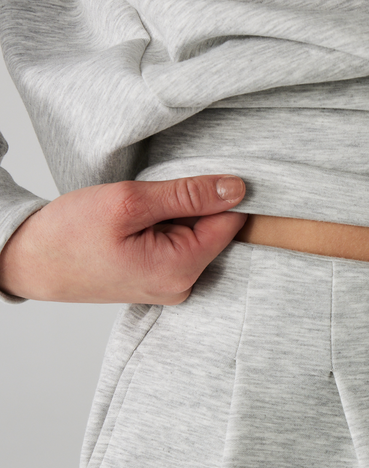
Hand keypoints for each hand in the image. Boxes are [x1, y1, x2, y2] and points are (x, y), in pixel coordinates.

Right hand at [0, 175, 247, 302]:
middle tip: (149, 199)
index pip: (230, 223)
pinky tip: (135, 226)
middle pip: (214, 230)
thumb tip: (236, 188)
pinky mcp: (158, 280)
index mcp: (181, 269)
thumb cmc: (70, 234)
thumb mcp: (130, 202)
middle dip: (191, 206)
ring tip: (137, 214)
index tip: (187, 181)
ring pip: (194, 236)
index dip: (217, 194)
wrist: (32, 262)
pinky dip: (163, 228)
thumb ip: (188, 195)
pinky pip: (177, 246)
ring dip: (174, 217)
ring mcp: (170, 286)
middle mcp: (182, 285)